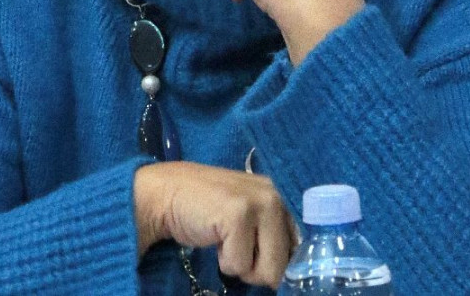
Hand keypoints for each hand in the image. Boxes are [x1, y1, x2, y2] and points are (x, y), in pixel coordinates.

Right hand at [134, 162, 297, 288]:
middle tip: (235, 245)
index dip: (283, 264)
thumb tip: (293, 273)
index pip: (302, 245)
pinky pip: (239, 265)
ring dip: (241, 265)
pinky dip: (223, 260)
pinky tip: (213, 235)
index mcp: (282, 197)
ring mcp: (259, 202)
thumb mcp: (250, 219)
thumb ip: (273, 235)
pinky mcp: (239, 214)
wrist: (166, 195)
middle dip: (257, 268)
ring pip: (268, 270)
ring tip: (226, 239)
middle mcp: (276, 195)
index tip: (262, 259)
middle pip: (285, 265)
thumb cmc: (207, 212)